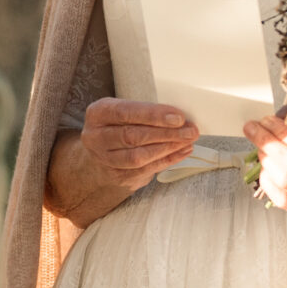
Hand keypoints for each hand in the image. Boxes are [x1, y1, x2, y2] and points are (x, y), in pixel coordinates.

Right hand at [78, 97, 199, 190]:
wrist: (101, 154)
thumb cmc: (118, 126)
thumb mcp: (123, 111)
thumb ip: (145, 111)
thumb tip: (179, 116)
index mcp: (98, 113)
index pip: (125, 112)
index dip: (153, 115)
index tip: (178, 117)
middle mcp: (96, 137)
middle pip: (133, 136)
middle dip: (166, 133)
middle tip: (190, 130)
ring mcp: (105, 159)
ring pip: (139, 156)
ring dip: (168, 148)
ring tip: (187, 140)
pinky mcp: (118, 176)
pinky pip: (146, 170)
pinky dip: (167, 160)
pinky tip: (182, 152)